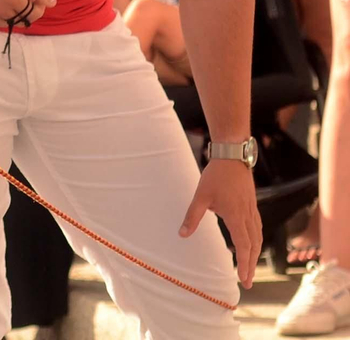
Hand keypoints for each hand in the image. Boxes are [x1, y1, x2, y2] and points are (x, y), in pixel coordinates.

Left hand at [183, 156, 259, 287]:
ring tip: (249, 268)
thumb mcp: (201, 197)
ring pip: (258, 238)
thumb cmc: (216, 176)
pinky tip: (252, 245)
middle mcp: (248, 217)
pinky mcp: (252, 206)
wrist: (232, 157)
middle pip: (253, 247)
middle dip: (251, 265)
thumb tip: (182, 234)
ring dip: (255, 255)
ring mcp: (253, 211)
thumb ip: (192, 217)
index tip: (243, 278)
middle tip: (248, 282)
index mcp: (237, 217)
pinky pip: (257, 229)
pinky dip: (256, 242)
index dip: (244, 263)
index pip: (243, 246)